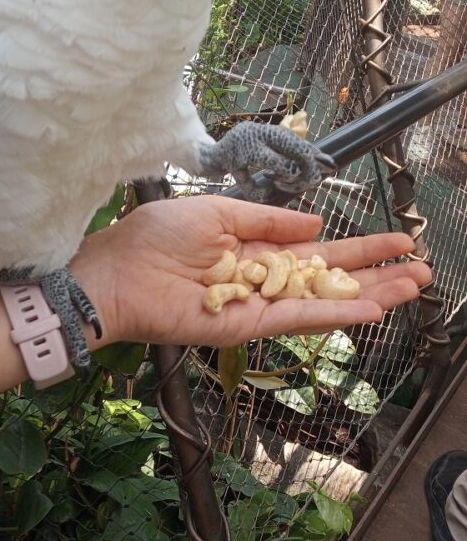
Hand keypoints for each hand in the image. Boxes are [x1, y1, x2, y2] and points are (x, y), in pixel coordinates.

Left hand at [73, 196, 430, 348]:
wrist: (118, 272)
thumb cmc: (157, 238)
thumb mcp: (219, 212)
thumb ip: (269, 220)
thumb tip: (316, 223)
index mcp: (258, 250)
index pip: (319, 251)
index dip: (359, 248)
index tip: (398, 240)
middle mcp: (265, 281)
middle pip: (333, 280)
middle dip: (377, 275)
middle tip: (421, 270)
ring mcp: (260, 307)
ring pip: (324, 303)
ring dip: (369, 297)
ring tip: (411, 289)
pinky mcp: (247, 328)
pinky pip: (298, 320)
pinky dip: (334, 316)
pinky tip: (370, 310)